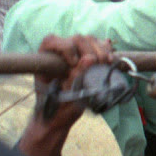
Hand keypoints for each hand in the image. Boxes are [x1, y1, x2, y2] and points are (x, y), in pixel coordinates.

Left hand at [19, 35, 113, 155]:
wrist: (60, 117)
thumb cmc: (57, 108)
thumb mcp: (64, 96)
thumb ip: (75, 78)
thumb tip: (90, 59)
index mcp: (46, 62)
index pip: (52, 41)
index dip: (66, 48)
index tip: (74, 63)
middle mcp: (59, 54)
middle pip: (76, 38)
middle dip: (89, 50)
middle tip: (97, 65)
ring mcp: (74, 54)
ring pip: (89, 40)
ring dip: (101, 50)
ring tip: (106, 63)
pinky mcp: (88, 56)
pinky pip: (99, 45)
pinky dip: (107, 50)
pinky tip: (110, 60)